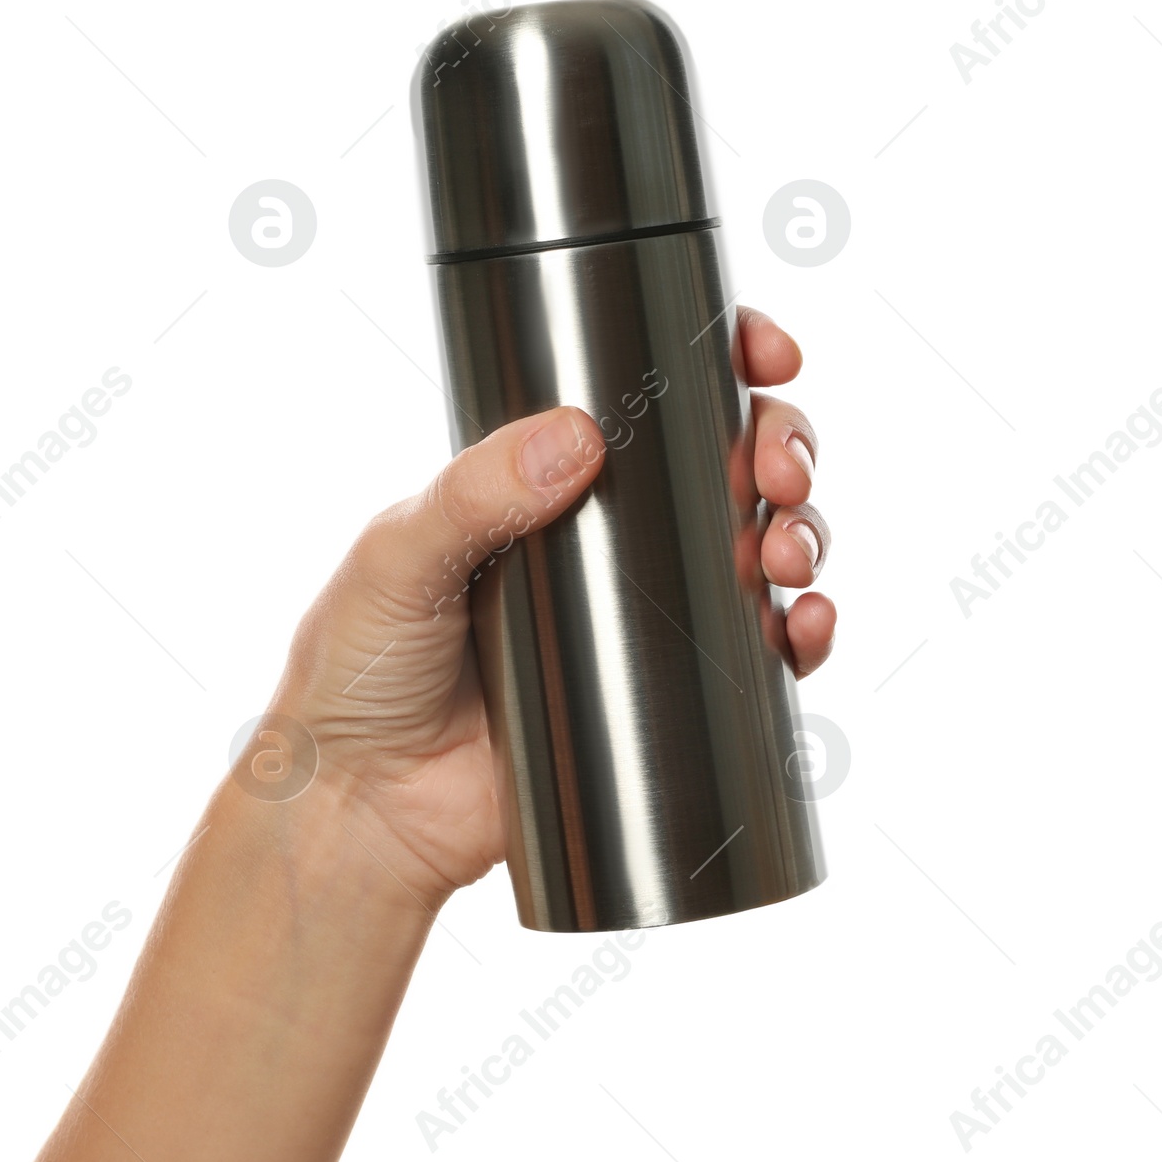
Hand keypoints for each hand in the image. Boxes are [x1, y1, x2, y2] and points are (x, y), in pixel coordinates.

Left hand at [262, 306, 834, 908]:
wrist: (364, 808)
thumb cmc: (357, 669)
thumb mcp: (398, 557)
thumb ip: (473, 495)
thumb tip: (579, 437)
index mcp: (545, 476)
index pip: (647, 392)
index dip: (719, 360)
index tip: (761, 353)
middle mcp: (608, 533)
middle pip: (727, 460)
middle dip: (778, 444)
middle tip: (777, 468)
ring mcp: (643, 614)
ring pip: (759, 545)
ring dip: (800, 532)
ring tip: (784, 554)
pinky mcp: (664, 697)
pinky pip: (760, 654)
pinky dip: (803, 634)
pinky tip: (805, 627)